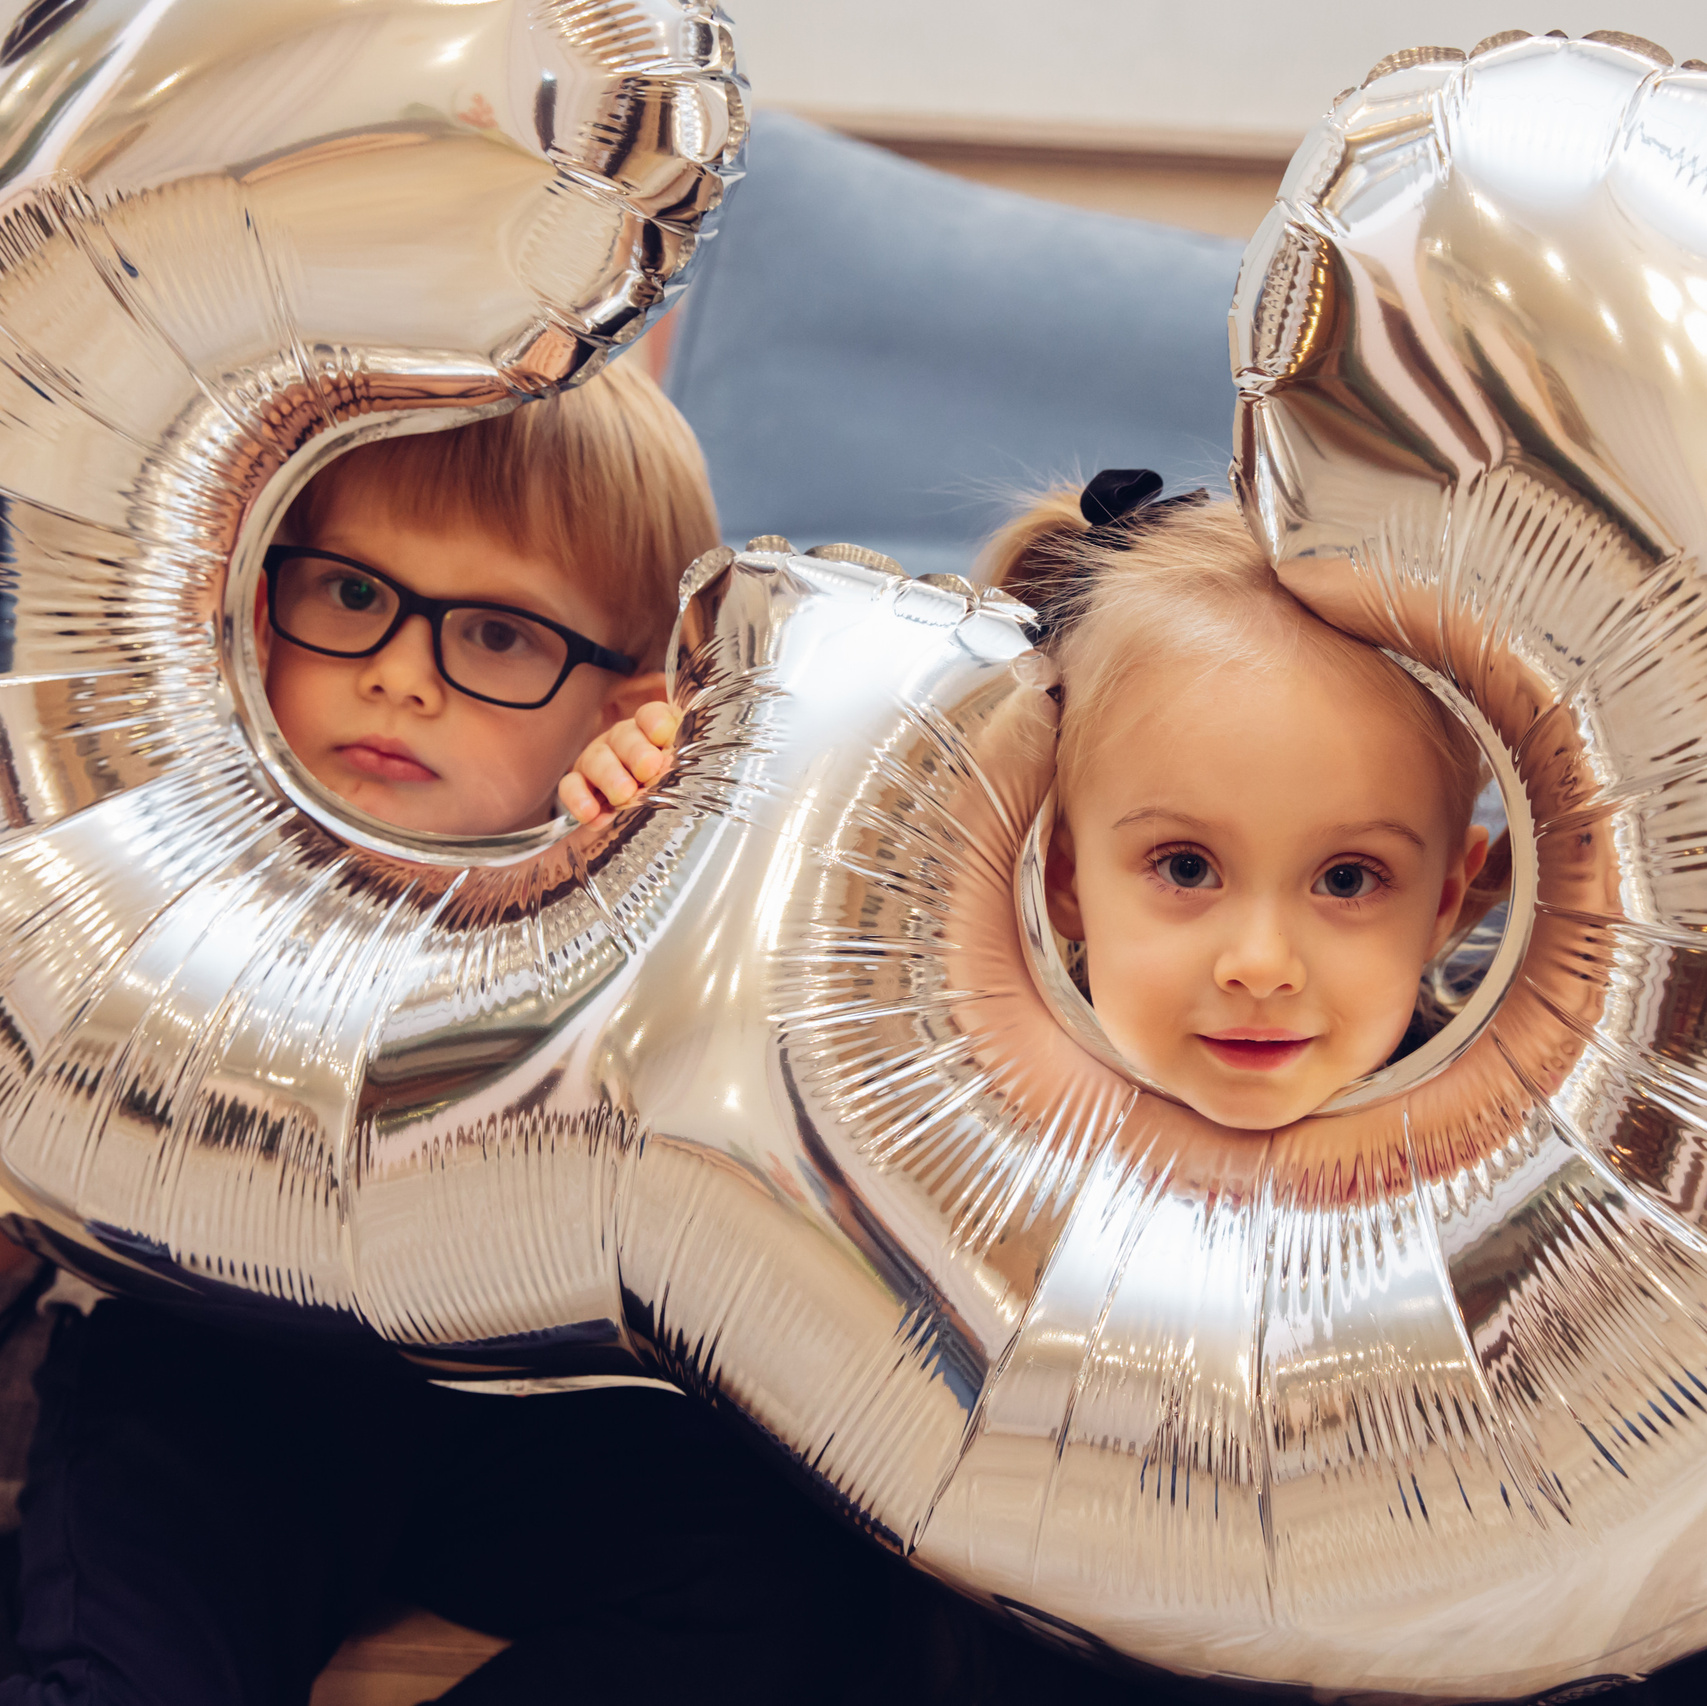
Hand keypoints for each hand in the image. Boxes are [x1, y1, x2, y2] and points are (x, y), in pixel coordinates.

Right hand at [559, 701, 681, 823]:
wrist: (647, 816)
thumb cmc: (671, 786)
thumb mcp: (685, 772)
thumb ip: (685, 765)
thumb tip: (679, 771)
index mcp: (653, 732)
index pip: (651, 716)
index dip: (655, 722)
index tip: (662, 736)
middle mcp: (624, 739)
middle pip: (625, 737)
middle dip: (636, 753)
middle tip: (648, 770)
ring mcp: (598, 759)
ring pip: (597, 759)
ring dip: (610, 777)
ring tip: (623, 796)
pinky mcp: (578, 783)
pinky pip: (570, 786)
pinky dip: (579, 800)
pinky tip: (592, 816)